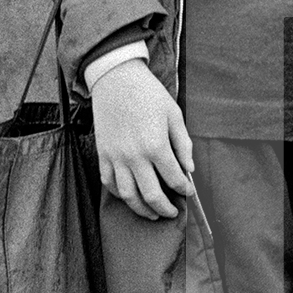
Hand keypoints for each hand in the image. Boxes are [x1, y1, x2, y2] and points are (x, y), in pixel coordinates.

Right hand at [90, 59, 194, 220]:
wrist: (116, 79)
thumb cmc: (148, 94)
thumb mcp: (174, 115)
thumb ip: (183, 144)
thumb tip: (189, 169)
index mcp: (156, 146)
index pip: (174, 178)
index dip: (184, 188)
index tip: (189, 191)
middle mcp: (134, 156)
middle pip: (151, 195)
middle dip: (165, 208)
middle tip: (172, 213)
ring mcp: (116, 157)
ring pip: (128, 195)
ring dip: (141, 209)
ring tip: (152, 214)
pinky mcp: (103, 154)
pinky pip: (109, 182)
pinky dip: (120, 194)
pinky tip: (130, 196)